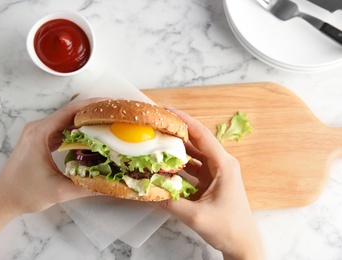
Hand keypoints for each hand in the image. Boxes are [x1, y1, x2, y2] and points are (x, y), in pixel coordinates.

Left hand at [0, 97, 102, 258]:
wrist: (3, 199)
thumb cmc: (24, 194)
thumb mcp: (59, 192)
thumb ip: (87, 187)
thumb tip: (112, 184)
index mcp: (39, 134)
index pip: (69, 112)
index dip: (91, 106)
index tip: (109, 104)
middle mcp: (37, 128)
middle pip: (69, 112)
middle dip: (92, 112)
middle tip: (113, 115)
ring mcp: (37, 133)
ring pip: (65, 120)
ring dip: (85, 121)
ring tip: (106, 124)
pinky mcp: (39, 139)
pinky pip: (61, 129)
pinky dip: (76, 130)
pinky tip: (90, 136)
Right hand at [157, 107, 262, 259]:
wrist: (241, 243)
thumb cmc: (228, 228)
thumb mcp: (196, 216)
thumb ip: (171, 203)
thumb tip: (148, 190)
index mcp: (224, 165)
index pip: (202, 135)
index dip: (184, 120)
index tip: (167, 110)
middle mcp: (221, 164)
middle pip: (197, 141)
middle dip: (177, 132)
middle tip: (157, 124)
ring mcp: (216, 172)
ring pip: (193, 153)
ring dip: (177, 148)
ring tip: (157, 140)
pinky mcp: (210, 181)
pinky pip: (192, 166)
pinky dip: (179, 164)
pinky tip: (164, 163)